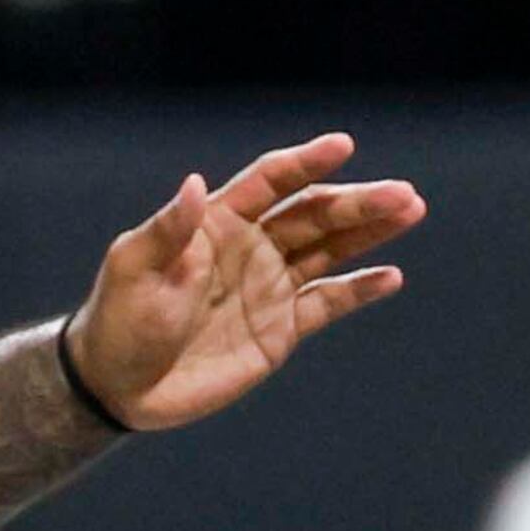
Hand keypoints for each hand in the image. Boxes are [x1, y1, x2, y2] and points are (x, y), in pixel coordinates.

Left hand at [62, 134, 425, 431]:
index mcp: (217, 222)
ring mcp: (270, 286)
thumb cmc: (118, 318)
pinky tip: (391, 277)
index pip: (271, 183)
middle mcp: (252, 246)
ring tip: (411, 210)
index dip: (306, 163)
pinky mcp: (281, 328)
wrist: (118, 384)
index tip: (343, 146)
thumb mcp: (133, 268)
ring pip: (331, 250)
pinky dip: (361, 290)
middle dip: (358, 203)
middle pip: (314, 215)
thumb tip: (194, 184)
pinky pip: (328, 303)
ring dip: (370, 232)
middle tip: (402, 195)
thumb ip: (169, 229)